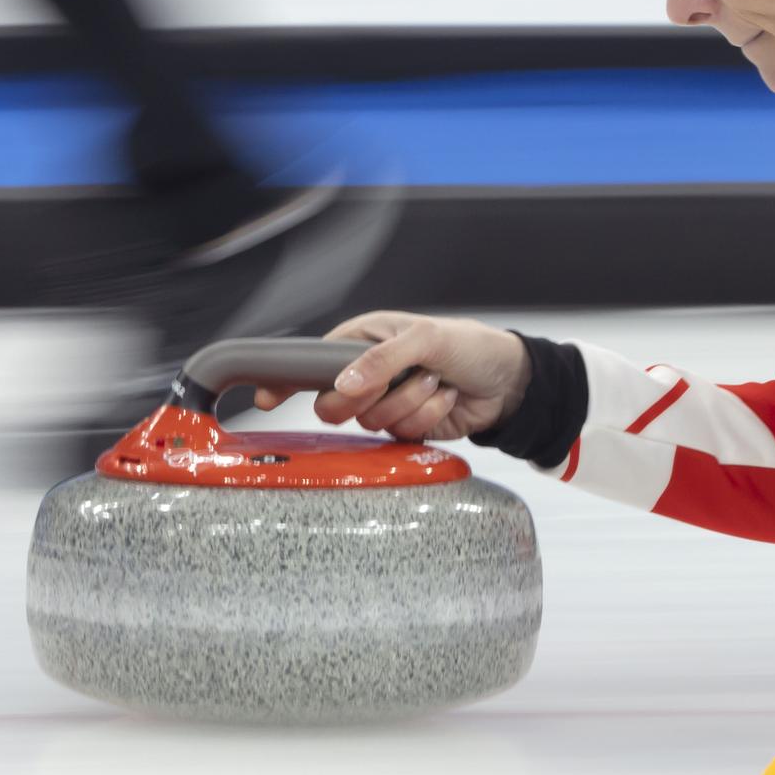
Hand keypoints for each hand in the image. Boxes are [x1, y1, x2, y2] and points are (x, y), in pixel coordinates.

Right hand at [254, 311, 533, 441]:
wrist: (508, 380)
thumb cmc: (468, 344)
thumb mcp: (426, 338)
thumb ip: (382, 359)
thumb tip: (343, 385)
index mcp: (361, 341)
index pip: (310, 363)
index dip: (285, 381)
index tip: (266, 398)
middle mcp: (366, 373)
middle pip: (332, 406)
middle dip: (369, 398)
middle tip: (399, 380)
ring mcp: (384, 403)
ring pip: (370, 424)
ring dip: (410, 404)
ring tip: (435, 381)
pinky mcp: (405, 428)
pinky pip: (399, 435)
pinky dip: (426, 420)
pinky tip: (444, 400)